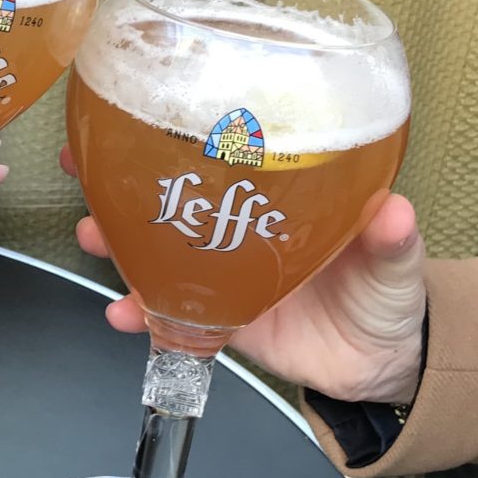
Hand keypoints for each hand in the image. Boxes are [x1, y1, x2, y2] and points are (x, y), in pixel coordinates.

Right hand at [62, 145, 425, 404]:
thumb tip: (394, 211)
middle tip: (82, 169)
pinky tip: (122, 313)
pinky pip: (167, 313)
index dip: (175, 134)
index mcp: (277, 197)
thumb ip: (390, 240)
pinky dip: (140, 312)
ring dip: (115, 241)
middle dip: (118, 181)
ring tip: (91, 235)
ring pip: (154, 248)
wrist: (378, 365)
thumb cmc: (388, 294)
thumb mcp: (394, 260)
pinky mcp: (214, 317)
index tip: (135, 111)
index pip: (218, 154)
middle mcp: (237, 227)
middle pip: (168, 195)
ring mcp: (220, 272)